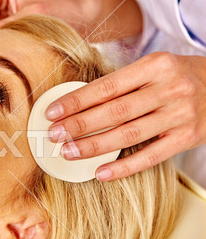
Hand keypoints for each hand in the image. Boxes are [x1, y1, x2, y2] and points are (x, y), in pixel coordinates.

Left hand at [46, 52, 205, 180]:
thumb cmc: (179, 76)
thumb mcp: (154, 68)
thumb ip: (123, 83)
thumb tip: (78, 103)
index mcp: (155, 65)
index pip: (106, 87)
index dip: (76, 101)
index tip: (52, 113)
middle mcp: (169, 89)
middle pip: (114, 112)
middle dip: (79, 125)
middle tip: (54, 135)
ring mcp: (180, 115)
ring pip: (129, 135)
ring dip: (94, 146)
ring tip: (69, 152)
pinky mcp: (187, 138)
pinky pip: (151, 156)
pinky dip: (124, 167)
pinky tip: (101, 173)